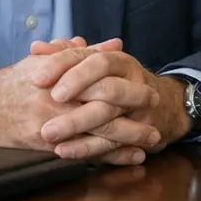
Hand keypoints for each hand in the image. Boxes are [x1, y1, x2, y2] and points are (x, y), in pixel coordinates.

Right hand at [0, 45, 159, 164]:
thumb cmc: (15, 82)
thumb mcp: (45, 60)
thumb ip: (81, 54)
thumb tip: (115, 45)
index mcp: (58, 76)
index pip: (100, 80)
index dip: (127, 87)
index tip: (150, 90)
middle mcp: (55, 101)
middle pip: (104, 109)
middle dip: (133, 114)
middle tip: (156, 116)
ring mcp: (50, 126)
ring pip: (96, 134)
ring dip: (127, 139)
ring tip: (151, 141)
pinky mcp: (44, 147)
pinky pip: (83, 154)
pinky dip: (108, 157)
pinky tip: (128, 157)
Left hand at [35, 38, 191, 158]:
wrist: (162, 106)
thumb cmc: (117, 83)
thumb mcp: (95, 65)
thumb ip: (65, 55)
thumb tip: (37, 48)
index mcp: (118, 61)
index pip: (92, 57)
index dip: (65, 66)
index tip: (38, 78)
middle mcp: (132, 80)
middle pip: (106, 85)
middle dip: (77, 94)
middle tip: (50, 102)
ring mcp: (138, 107)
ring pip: (109, 115)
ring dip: (77, 124)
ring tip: (48, 134)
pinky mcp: (140, 131)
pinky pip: (112, 142)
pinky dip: (87, 148)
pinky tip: (63, 152)